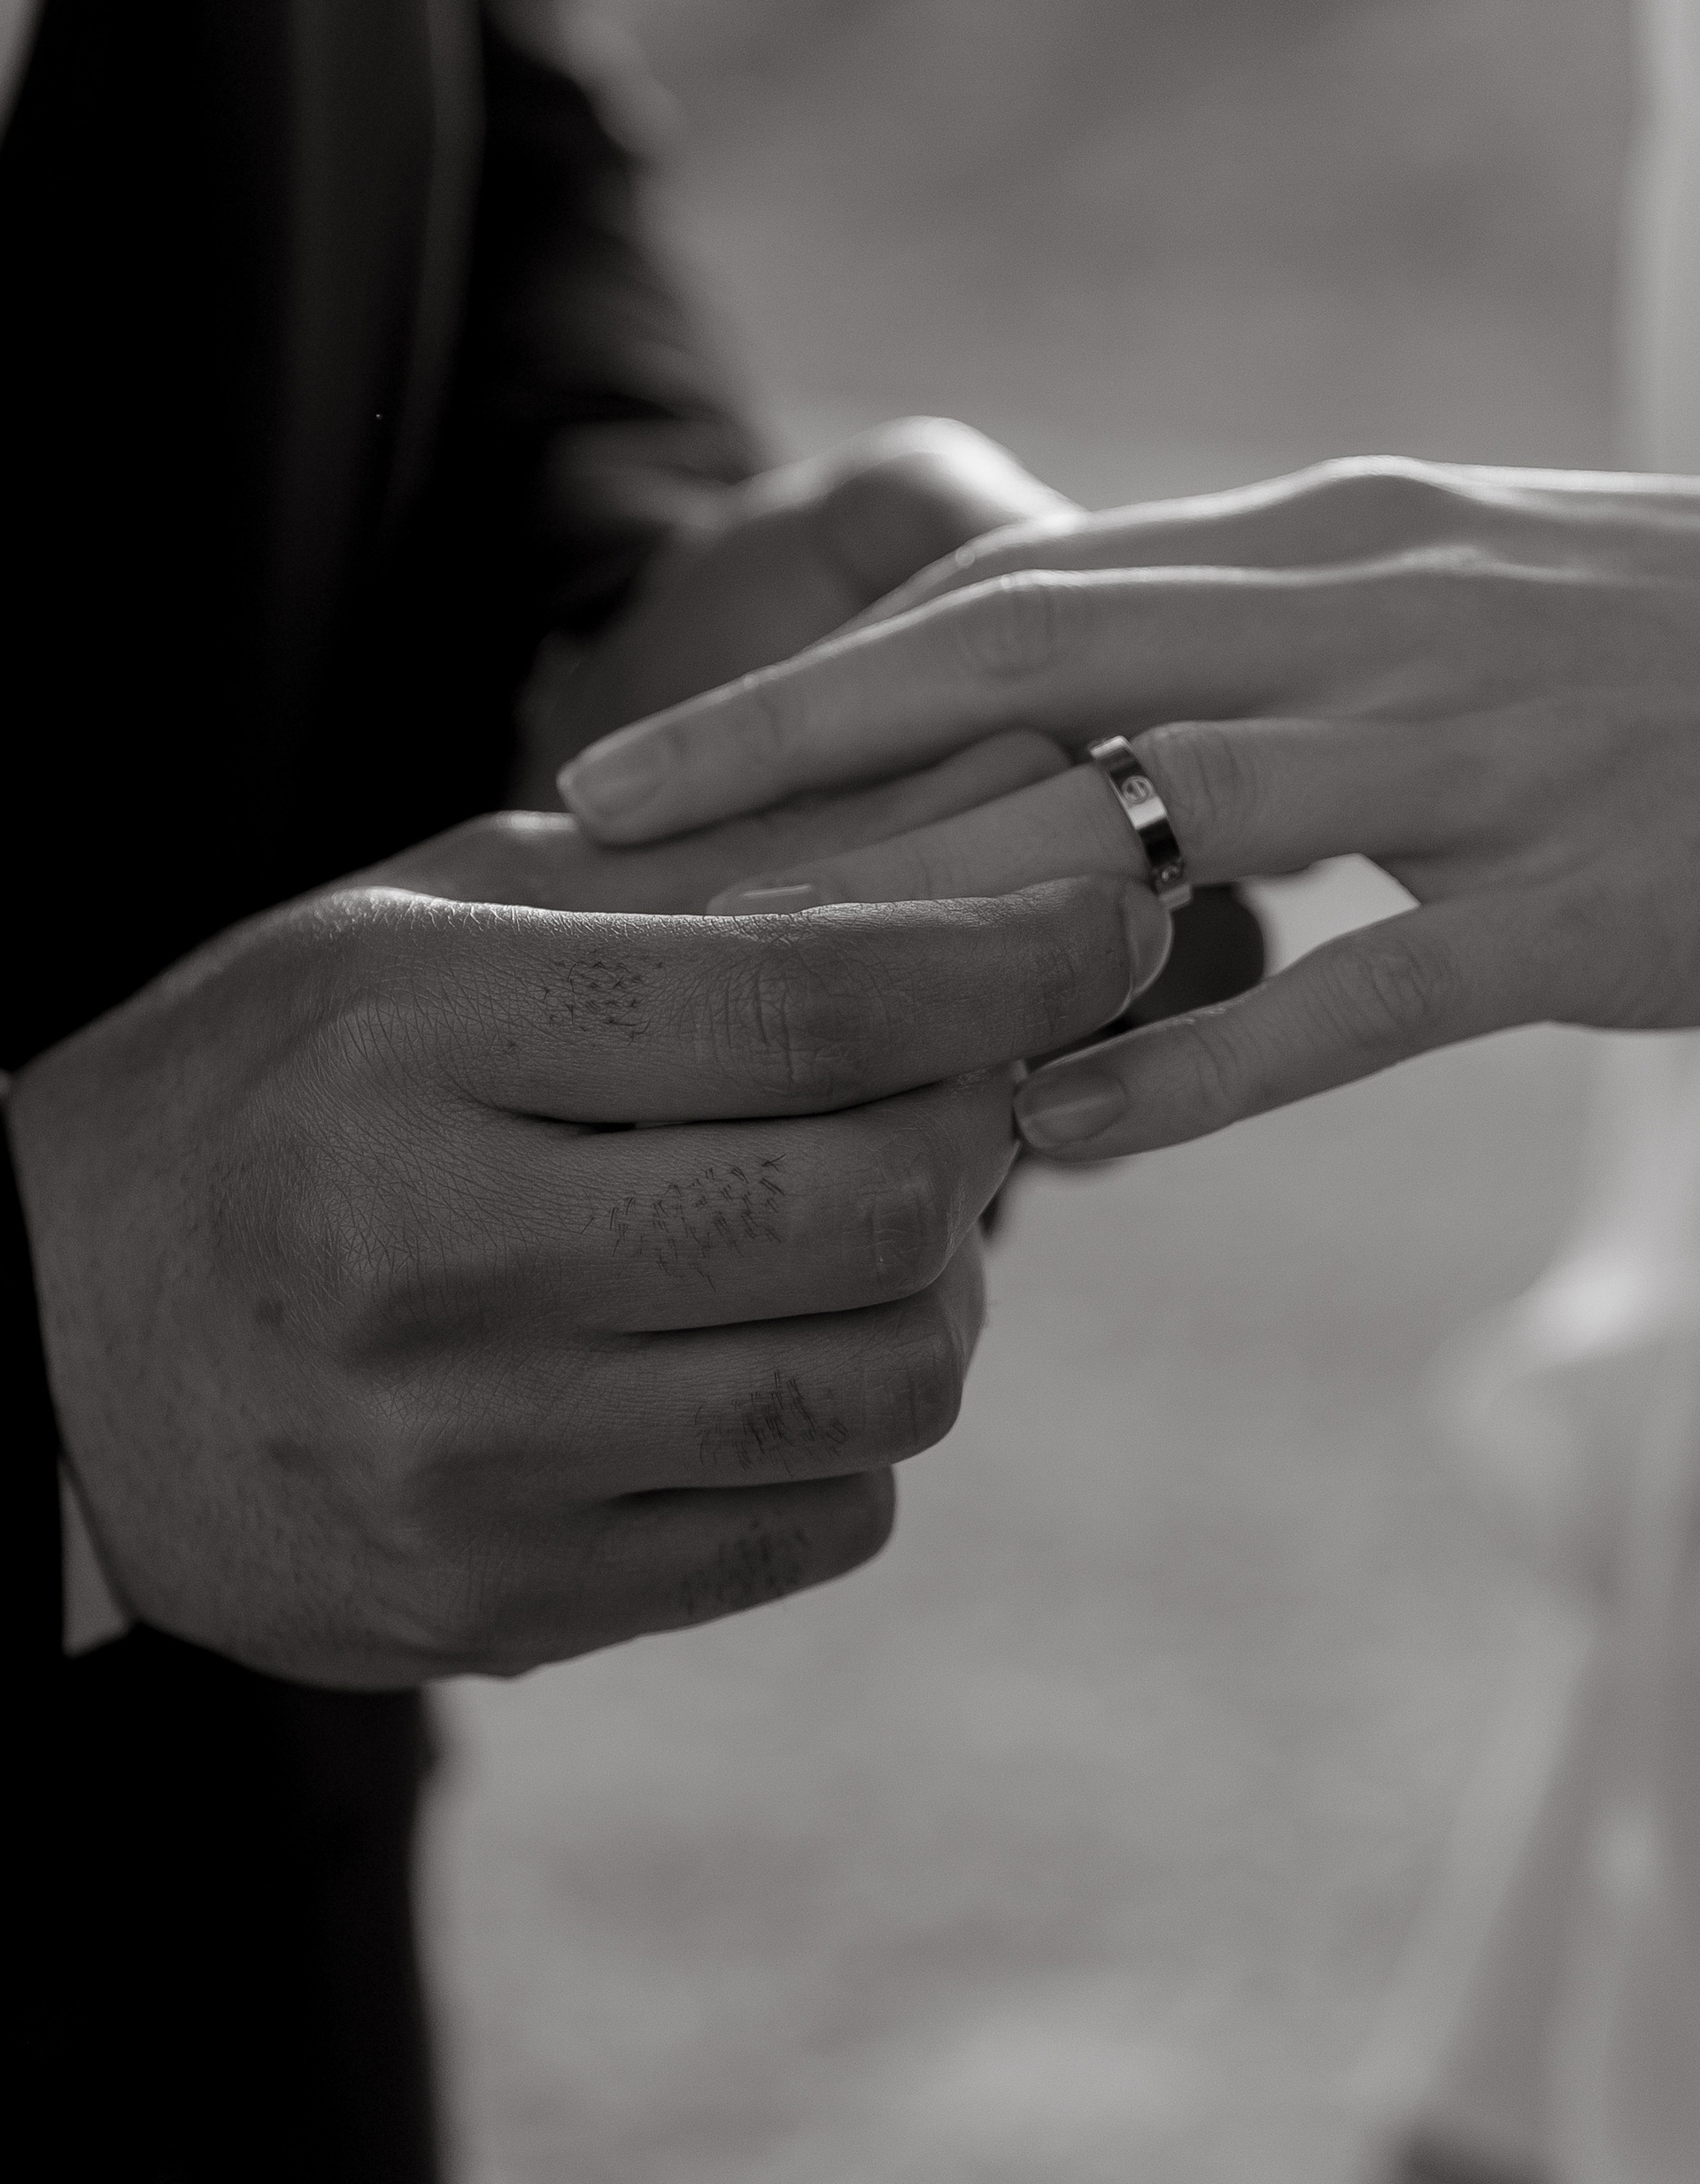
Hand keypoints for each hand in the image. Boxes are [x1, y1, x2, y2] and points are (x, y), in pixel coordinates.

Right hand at [10, 747, 1162, 1685]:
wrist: (35, 1348)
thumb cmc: (268, 1088)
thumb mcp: (434, 928)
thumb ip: (710, 871)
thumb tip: (996, 797)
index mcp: (419, 1041)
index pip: (811, 996)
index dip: (1010, 950)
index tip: (1117, 907)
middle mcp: (441, 1260)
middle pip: (883, 1203)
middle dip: (975, 1127)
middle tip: (950, 1084)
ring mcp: (472, 1462)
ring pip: (885, 1381)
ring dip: (927, 1286)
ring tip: (841, 1225)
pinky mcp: (505, 1606)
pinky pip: (820, 1522)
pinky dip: (849, 1425)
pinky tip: (758, 1352)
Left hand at [557, 458, 1699, 1151]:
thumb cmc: (1660, 649)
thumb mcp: (1441, 598)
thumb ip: (1262, 646)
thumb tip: (1083, 713)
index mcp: (1326, 540)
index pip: (1023, 587)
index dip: (827, 668)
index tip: (674, 743)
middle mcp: (1374, 615)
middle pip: (1029, 657)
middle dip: (800, 736)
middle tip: (609, 822)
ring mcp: (1480, 755)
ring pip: (1161, 814)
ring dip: (950, 903)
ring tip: (767, 994)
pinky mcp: (1585, 903)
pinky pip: (1361, 993)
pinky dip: (1193, 1065)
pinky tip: (1051, 1142)